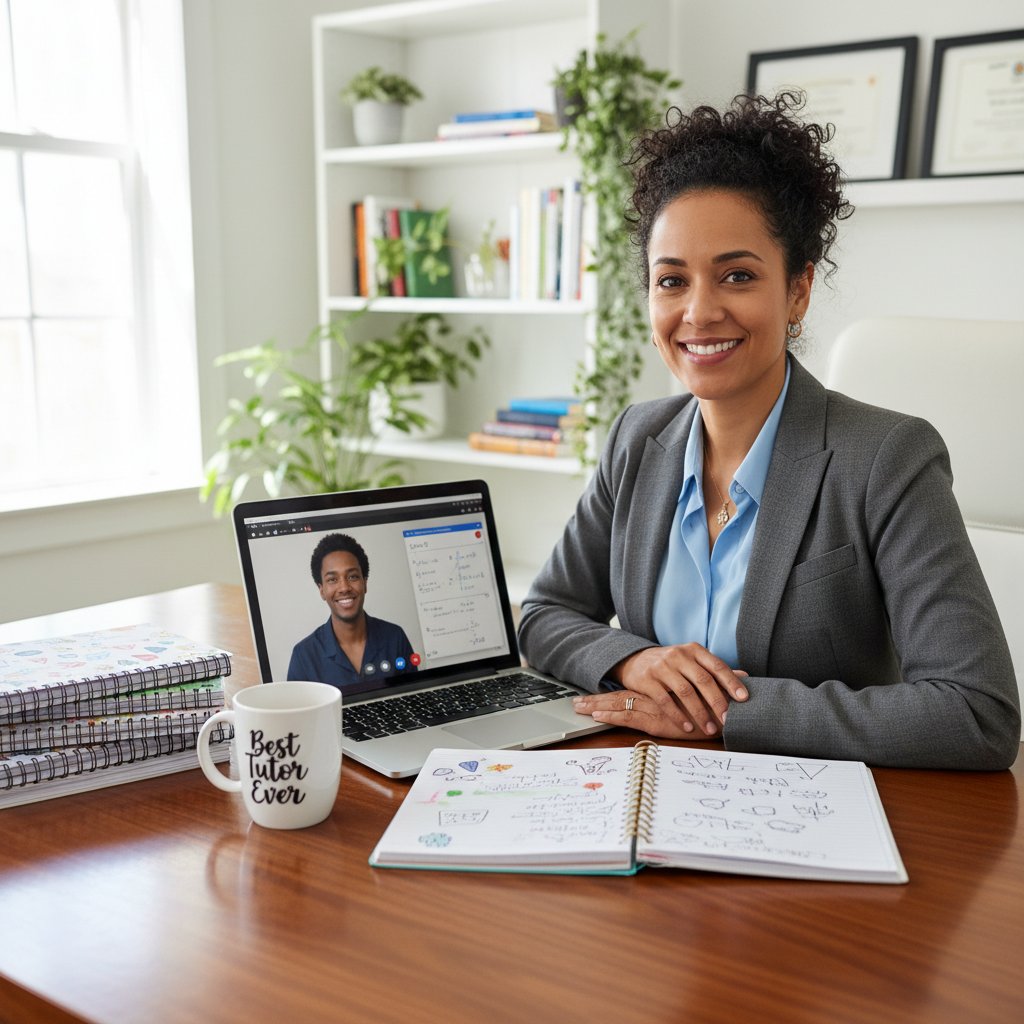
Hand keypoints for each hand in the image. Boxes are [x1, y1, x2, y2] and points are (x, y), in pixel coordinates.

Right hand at [573, 644, 747, 739]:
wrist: (635, 660)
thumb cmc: (672, 665)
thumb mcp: (693, 661)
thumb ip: (715, 670)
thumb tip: (746, 677)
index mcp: (694, 650)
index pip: (717, 666)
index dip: (731, 682)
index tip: (744, 699)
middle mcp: (679, 655)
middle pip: (703, 680)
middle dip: (718, 702)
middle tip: (728, 720)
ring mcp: (662, 666)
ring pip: (685, 692)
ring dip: (699, 713)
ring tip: (709, 728)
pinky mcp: (647, 679)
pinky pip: (664, 700)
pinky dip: (677, 716)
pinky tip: (687, 727)